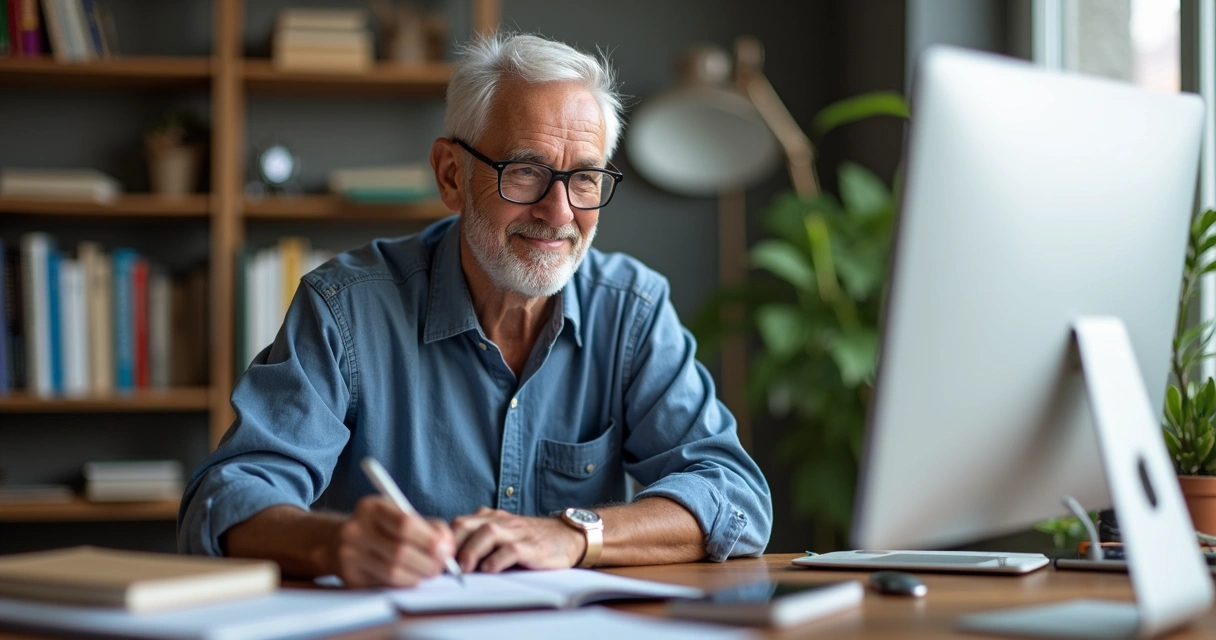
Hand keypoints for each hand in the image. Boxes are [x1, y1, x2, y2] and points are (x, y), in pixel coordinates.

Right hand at [335, 496, 455, 587]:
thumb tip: (447, 546)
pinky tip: (413, 578)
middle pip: (399, 550)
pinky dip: (404, 584)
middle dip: (428, 561)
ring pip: (392, 571)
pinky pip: (384, 585)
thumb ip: (427, 526)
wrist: (338, 541)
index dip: (430, 539)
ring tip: (430, 572)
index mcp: (370, 507)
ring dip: (418, 575)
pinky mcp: (349, 577)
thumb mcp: (399, 515)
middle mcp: (355, 530)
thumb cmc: (380, 528)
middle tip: (442, 566)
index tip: (447, 549)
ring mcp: (349, 554)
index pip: (405, 523)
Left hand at [452, 507, 585, 572]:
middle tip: (446, 565)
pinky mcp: (532, 545)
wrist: (566, 536)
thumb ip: (478, 540)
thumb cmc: (529, 540)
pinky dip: (498, 559)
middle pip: (467, 524)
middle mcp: (500, 521)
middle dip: (453, 544)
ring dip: (472, 551)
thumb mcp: (501, 534)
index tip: (436, 561)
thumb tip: (448, 563)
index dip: (444, 541)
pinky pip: (512, 549)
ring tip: (465, 569)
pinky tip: (490, 569)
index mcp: (489, 518)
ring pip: (488, 532)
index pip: (458, 524)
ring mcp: (516, 532)